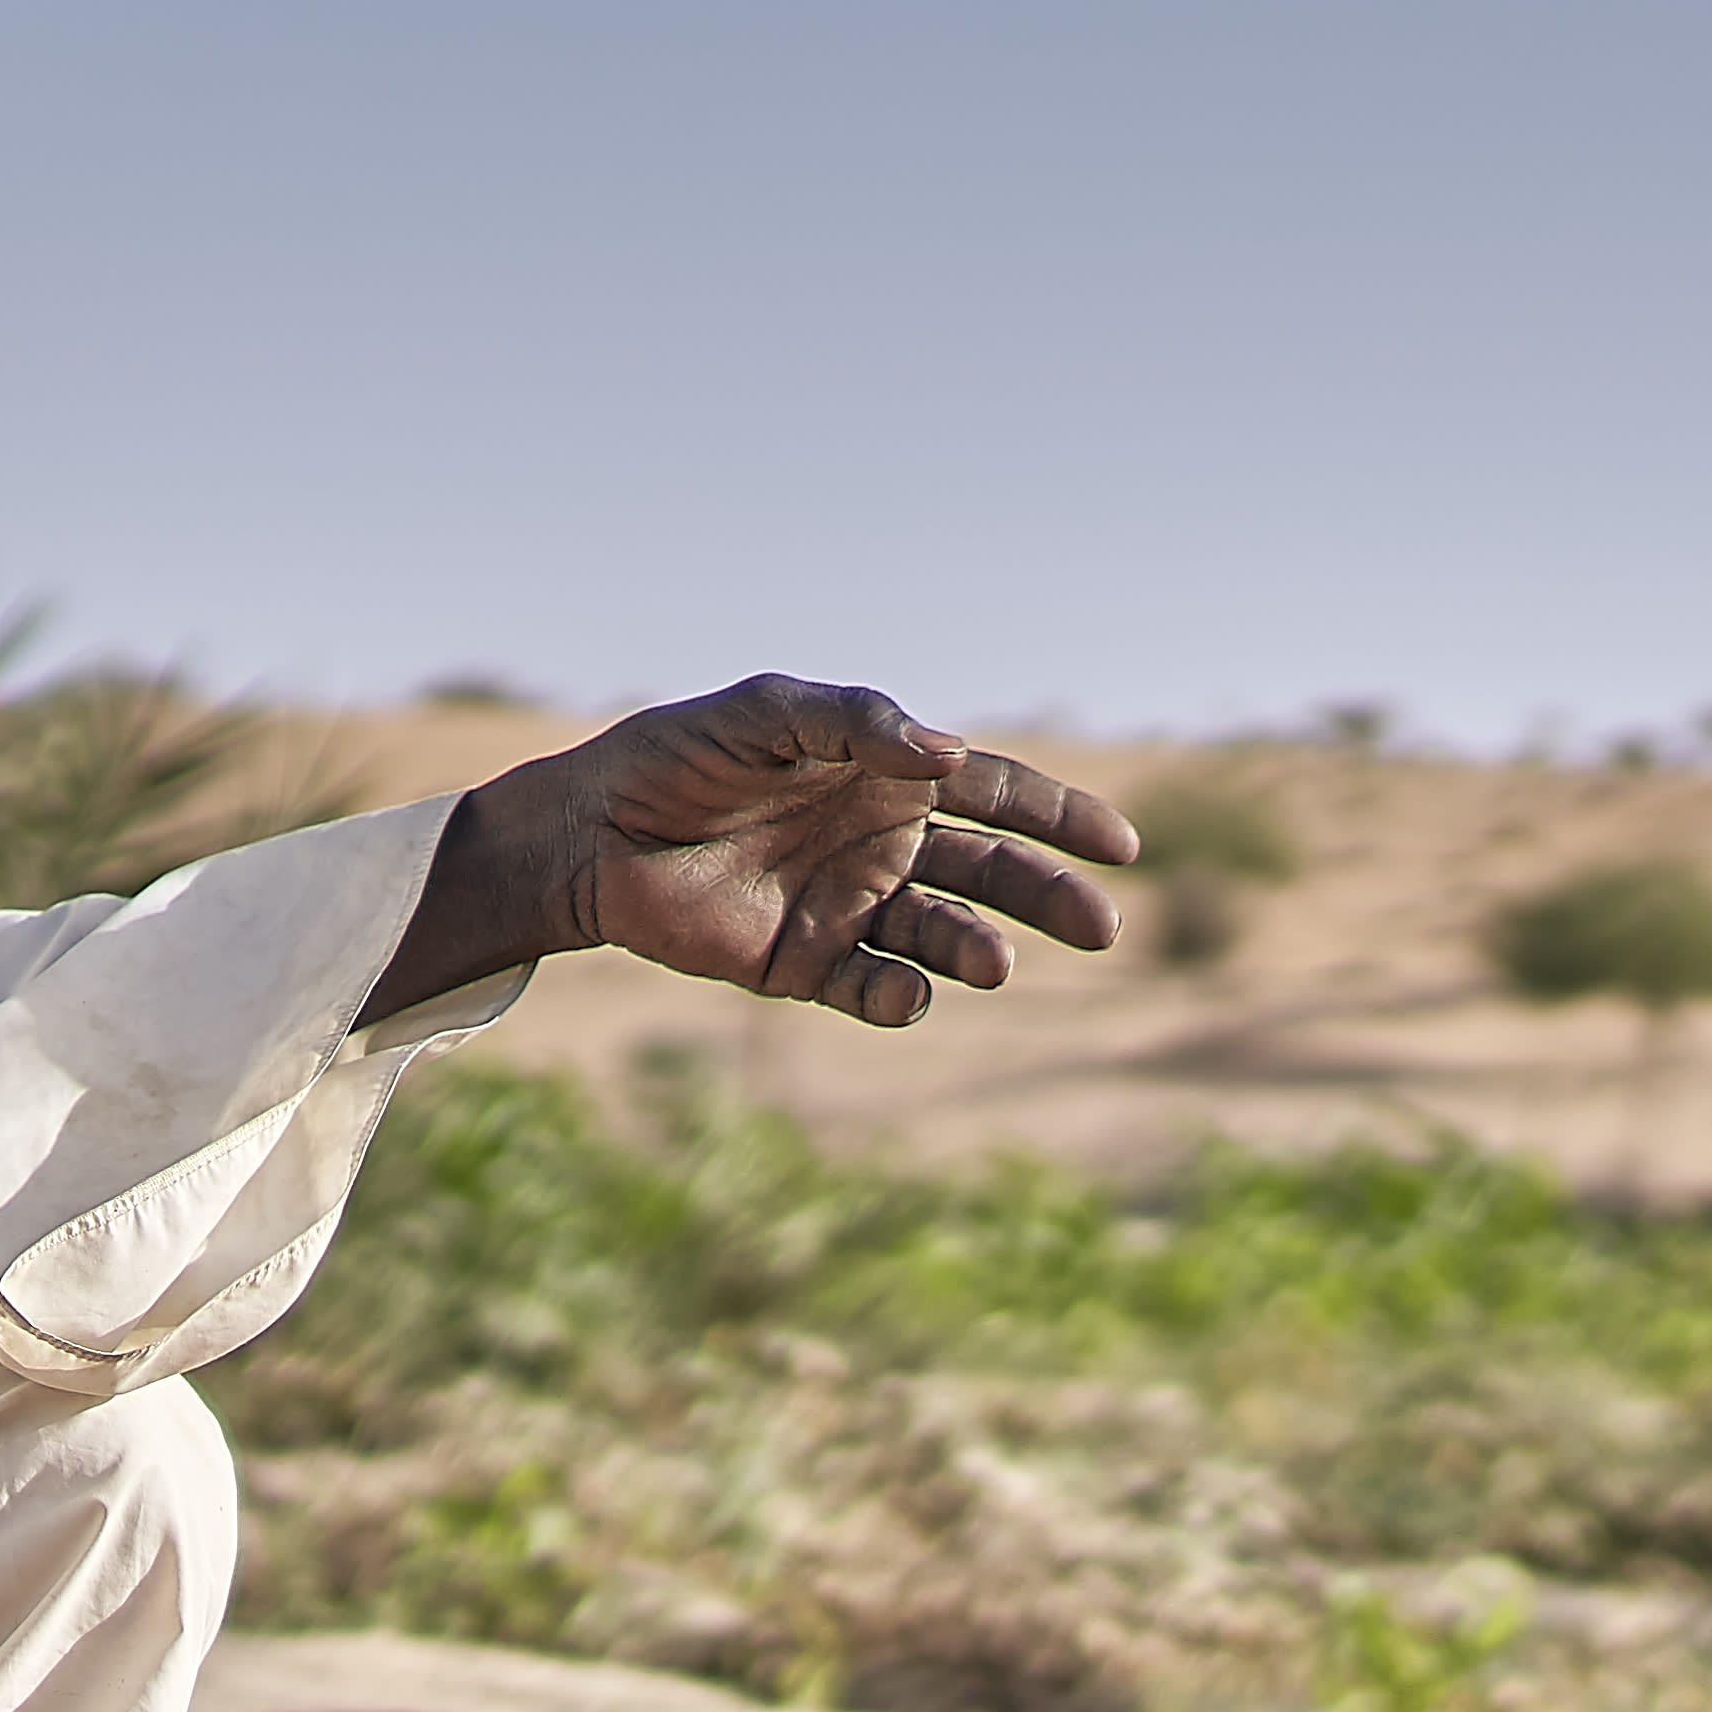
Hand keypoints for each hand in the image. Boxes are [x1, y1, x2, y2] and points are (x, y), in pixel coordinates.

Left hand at [384, 675, 1134, 1027]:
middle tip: (1100, 928)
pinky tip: (910, 993)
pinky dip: (900, 998)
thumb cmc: (679, 756)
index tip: (1120, 847)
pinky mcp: (804, 967)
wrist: (591, 833)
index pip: (999, 793)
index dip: (1062, 817)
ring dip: (976, 951)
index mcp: (888, 778)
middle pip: (992, 874)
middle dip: (1049, 899)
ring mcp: (849, 908)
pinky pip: (872, 990)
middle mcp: (882, 845)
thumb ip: (857, 723)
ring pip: (941, 938)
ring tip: (993, 963)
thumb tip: (947, 757)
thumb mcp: (768, 713)